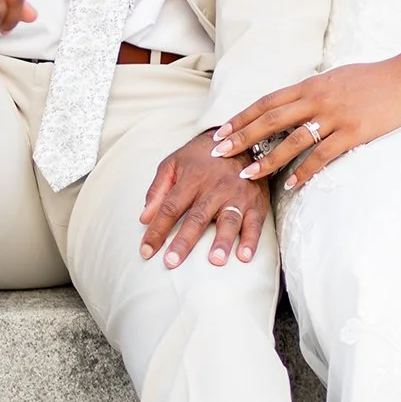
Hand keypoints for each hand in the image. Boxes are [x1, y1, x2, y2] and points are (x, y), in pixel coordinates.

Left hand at [139, 130, 270, 268]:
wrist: (240, 139)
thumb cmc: (202, 156)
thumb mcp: (174, 163)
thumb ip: (158, 190)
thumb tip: (144, 218)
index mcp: (191, 179)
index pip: (170, 208)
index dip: (157, 230)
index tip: (146, 251)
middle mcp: (214, 188)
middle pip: (197, 217)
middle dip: (184, 241)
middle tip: (172, 262)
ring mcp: (236, 196)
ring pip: (228, 220)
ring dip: (222, 241)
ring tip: (214, 260)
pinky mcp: (255, 203)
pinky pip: (254, 223)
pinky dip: (251, 240)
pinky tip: (244, 255)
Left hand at [212, 58, 400, 190]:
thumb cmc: (374, 78)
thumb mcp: (337, 77)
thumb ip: (314, 90)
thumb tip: (295, 101)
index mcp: (311, 84)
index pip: (267, 102)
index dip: (242, 117)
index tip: (222, 131)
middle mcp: (318, 98)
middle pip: (270, 120)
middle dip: (241, 137)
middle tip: (218, 153)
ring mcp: (335, 116)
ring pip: (292, 140)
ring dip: (267, 159)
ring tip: (247, 176)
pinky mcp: (354, 132)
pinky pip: (323, 155)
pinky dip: (305, 171)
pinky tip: (291, 185)